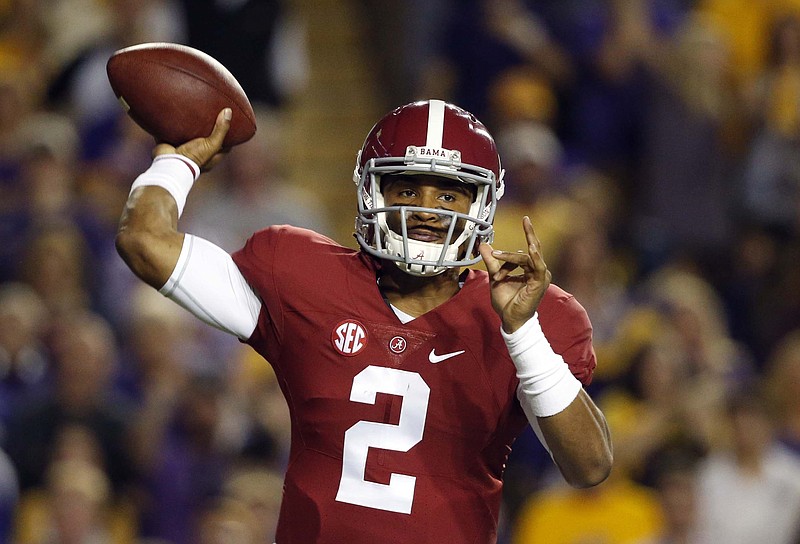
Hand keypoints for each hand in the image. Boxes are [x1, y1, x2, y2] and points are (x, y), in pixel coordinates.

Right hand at [153, 108, 231, 170]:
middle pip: (208, 138)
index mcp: (213, 156)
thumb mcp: (212, 144)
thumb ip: (221, 130)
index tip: (231, 123)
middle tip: (213, 113)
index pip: (225, 145)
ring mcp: (187, 148)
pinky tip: (183, 113)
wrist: (169, 161)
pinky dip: (180, 124)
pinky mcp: (175, 142)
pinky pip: (179, 131)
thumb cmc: (194, 157)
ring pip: (193, 134)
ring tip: (198, 111)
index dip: (228, 135)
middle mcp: (201, 153)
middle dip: (210, 128)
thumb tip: (228, 111)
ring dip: (194, 125)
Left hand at [478, 216, 550, 332]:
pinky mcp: (539, 282)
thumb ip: (492, 261)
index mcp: (530, 270)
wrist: (509, 319)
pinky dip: (534, 257)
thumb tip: (484, 245)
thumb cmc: (506, 301)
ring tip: (496, 256)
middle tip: (526, 218)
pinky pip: (538, 266)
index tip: (512, 232)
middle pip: (533, 249)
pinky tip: (531, 248)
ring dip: (510, 257)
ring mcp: (540, 277)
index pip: (524, 252)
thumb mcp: (495, 276)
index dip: (511, 250)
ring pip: (528, 257)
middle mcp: (538, 271)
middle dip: (530, 233)